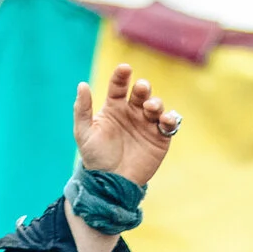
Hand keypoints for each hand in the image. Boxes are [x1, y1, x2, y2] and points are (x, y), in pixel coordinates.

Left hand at [73, 64, 178, 186]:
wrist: (111, 182)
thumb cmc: (95, 157)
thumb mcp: (84, 132)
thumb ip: (82, 109)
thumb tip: (82, 84)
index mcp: (114, 107)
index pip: (119, 86)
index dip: (122, 76)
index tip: (124, 69)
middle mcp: (132, 112)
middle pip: (141, 93)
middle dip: (143, 88)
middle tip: (142, 89)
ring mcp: (147, 124)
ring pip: (156, 105)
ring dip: (156, 102)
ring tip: (150, 108)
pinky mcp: (160, 138)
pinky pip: (168, 124)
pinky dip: (170, 119)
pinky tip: (164, 120)